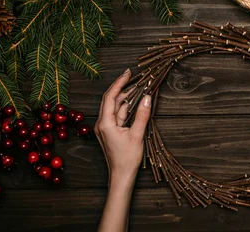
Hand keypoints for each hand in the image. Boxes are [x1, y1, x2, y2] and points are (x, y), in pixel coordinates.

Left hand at [95, 69, 151, 183]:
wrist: (121, 176)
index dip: (119, 83)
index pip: (110, 96)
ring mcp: (105, 127)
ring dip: (125, 97)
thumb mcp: (137, 135)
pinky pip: (117, 114)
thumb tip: (147, 97)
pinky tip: (134, 101)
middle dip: (121, 86)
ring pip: (114, 107)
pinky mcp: (110, 131)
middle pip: (110, 99)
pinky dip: (125, 107)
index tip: (128, 73)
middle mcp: (102, 123)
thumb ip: (142, 115)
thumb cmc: (127, 159)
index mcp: (105, 123)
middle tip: (132, 75)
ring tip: (138, 86)